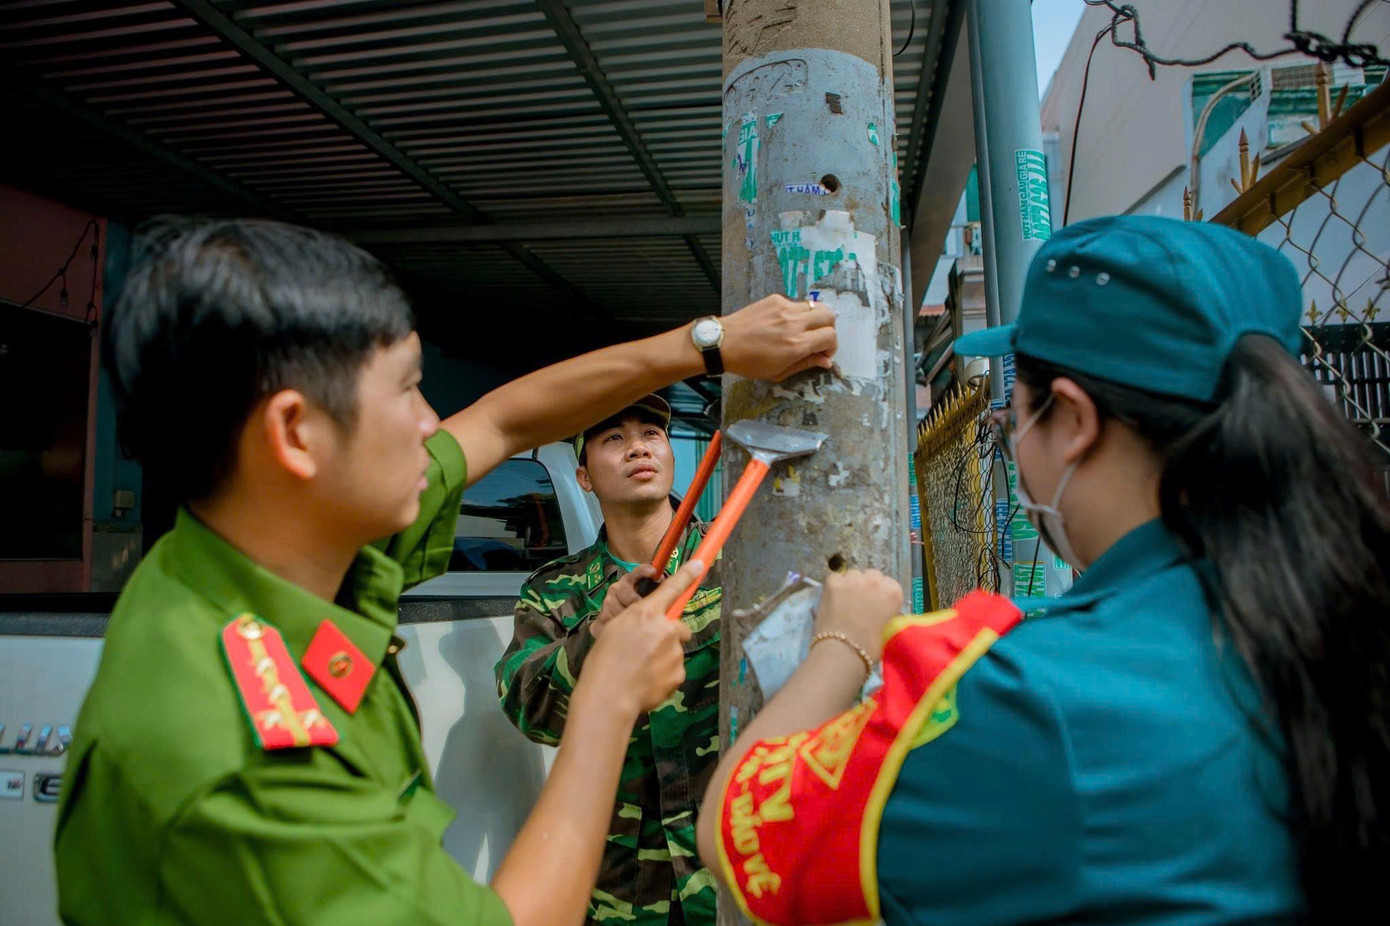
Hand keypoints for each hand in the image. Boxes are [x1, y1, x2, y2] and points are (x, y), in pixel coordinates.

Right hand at [583, 560, 702, 714]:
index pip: (671, 589)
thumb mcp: (614, 629)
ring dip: (664, 658)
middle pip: (678, 628)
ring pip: (675, 651)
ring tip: (641, 669)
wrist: (609, 695)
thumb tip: (653, 624)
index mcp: (646, 613)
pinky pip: (675, 671)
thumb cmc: (604, 661)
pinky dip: (664, 676)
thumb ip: (639, 622)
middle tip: (647, 649)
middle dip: (669, 637)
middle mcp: (665, 629)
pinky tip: (647, 681)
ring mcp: (674, 652)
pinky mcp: (679, 673)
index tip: (699, 564)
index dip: (687, 575)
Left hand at [720, 295, 837, 380]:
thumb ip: (806, 364)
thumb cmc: (749, 363)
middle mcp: (794, 323)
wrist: (724, 342)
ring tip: (806, 330)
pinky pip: (796, 303)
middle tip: (819, 339)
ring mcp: (785, 308)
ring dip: (817, 318)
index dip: (832, 346)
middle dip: (829, 329)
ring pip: (816, 305)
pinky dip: (798, 313)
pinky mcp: (775, 299)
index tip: (823, 352)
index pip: (830, 337)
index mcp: (796, 345)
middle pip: (830, 316)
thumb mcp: (778, 372)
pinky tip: (784, 323)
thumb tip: (827, 361)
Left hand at [814, 569, 903, 661]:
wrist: (844, 651)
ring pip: (852, 574)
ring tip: (844, 601)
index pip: (889, 583)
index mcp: (893, 592)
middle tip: (860, 601)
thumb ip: (886, 612)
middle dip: (866, 585)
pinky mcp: (833, 582)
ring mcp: (853, 579)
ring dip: (850, 584)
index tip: (875, 602)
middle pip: (871, 575)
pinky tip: (832, 600)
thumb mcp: (888, 628)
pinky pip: (835, 578)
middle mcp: (875, 580)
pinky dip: (834, 587)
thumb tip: (880, 611)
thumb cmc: (870, 646)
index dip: (880, 593)